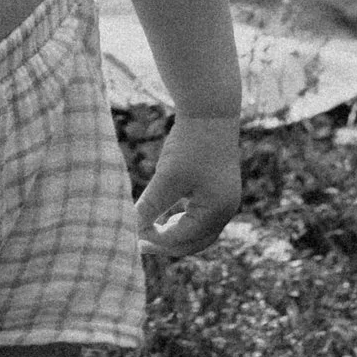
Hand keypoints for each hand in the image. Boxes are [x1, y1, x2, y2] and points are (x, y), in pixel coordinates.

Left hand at [135, 108, 242, 261]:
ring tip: (149, 234)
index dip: (155, 240)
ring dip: (175, 235)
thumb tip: (130, 228)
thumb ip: (150, 206)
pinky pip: (200, 216)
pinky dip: (182, 222)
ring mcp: (224, 200)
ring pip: (198, 231)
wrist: (210, 111)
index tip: (132, 234)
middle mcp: (226, 210)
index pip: (182, 238)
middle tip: (138, 246)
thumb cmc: (190, 144)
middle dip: (166, 245)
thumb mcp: (166, 177)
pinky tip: (164, 218)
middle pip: (194, 242)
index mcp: (217, 211)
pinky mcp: (218, 189)